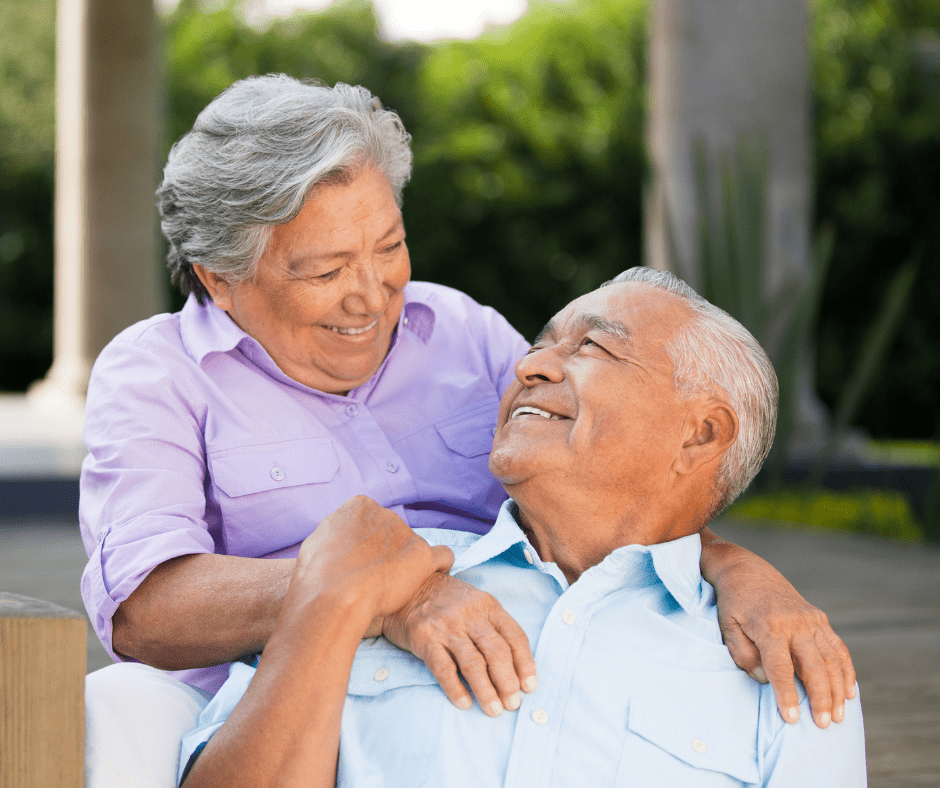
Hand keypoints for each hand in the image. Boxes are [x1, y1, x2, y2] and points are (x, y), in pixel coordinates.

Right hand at [294, 496, 453, 624]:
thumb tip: (342, 537)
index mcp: (360, 506)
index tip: (359, 560)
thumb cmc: (318, 575)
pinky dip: (440, 564)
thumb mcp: (317, 541)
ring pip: (413, 547)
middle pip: (393, 533)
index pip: (371, 520)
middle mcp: (386, 514)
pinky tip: (434, 574)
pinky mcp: (423, 556)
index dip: (366, 543)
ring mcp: (407, 534)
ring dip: (406, 563)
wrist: (333, 596)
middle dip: (386, 553)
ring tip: (390, 587)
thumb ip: (337, 533)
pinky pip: (443, 555)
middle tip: (371, 579)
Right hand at [381, 572, 536, 716]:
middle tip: (513, 704)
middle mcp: (470, 615)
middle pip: (496, 652)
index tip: (529, 687)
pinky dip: (455, 689)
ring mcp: (447, 627)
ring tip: (494, 710)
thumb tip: (515, 669)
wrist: (406, 586)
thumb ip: (493, 628)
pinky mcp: (424, 638)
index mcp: (488, 605)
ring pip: (473, 663)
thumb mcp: (475, 603)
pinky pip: (443, 668)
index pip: (514, 636)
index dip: (525, 664)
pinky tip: (464, 703)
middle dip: (508, 682)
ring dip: (486, 691)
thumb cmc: (446, 601)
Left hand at [711, 554, 855, 728]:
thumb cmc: (734, 603)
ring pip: (831, 660)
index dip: (787, 695)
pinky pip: (838, 647)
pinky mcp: (819, 618)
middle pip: (814, 667)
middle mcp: (795, 623)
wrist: (746, 570)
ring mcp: (810, 619)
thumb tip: (764, 680)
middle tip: (823, 724)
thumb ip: (743, 655)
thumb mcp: (727, 627)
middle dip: (820, 698)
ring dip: (838, 690)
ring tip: (839, 716)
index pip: (781, 668)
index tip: (792, 719)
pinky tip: (849, 692)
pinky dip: (846, 670)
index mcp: (769, 626)